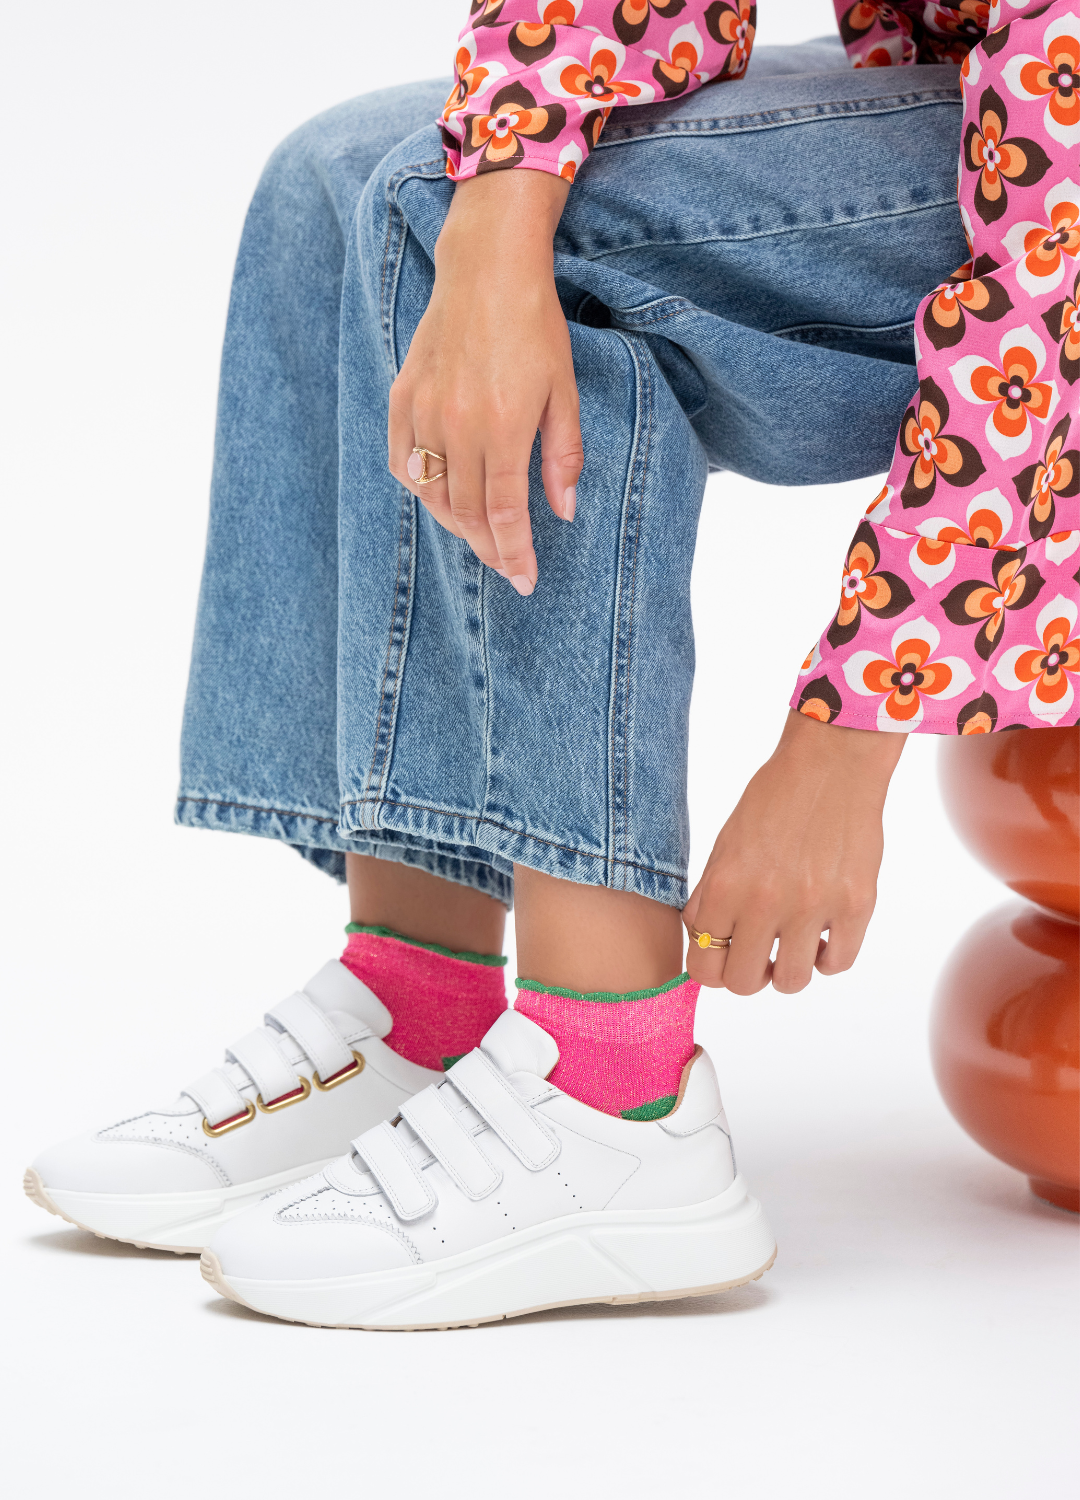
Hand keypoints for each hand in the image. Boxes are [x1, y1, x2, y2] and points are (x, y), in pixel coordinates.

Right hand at [387, 170, 582, 594]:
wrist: (485, 269)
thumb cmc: (533, 326)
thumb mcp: (563, 392)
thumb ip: (563, 456)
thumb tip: (563, 512)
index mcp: (502, 425)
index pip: (504, 512)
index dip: (514, 552)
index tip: (525, 579)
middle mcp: (457, 424)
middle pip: (468, 512)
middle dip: (490, 549)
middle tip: (508, 568)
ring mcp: (424, 411)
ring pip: (433, 494)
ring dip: (457, 525)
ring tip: (481, 539)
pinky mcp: (402, 397)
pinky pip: (403, 463)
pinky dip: (422, 489)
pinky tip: (443, 499)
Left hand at [683, 711, 905, 994]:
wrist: (832, 763)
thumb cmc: (774, 799)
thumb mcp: (725, 844)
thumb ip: (711, 897)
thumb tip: (704, 943)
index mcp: (727, 886)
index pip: (703, 965)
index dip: (710, 967)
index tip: (722, 956)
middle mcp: (767, 902)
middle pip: (743, 983)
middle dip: (746, 973)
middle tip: (757, 952)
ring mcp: (814, 907)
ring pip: (792, 982)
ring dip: (787, 969)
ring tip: (791, 942)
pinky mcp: (856, 905)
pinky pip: (838, 963)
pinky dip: (828, 957)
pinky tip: (823, 932)